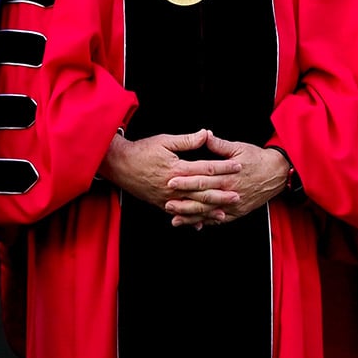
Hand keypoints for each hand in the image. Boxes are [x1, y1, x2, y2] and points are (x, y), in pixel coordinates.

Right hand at [97, 129, 240, 225]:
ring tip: (224, 213)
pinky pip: (179, 214)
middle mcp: (173, 187)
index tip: (238, 165)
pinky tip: (200, 224)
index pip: (206, 169)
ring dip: (209, 210)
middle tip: (238, 195)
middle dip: (221, 194)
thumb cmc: (142, 150)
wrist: (119, 165)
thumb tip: (206, 133)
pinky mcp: (160, 204)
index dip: (223, 167)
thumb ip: (187, 140)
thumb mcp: (164, 141)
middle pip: (202, 192)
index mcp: (177, 169)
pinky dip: (190, 219)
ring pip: (192, 207)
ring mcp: (166, 198)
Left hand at [164, 133, 288, 227]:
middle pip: (203, 198)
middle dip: (184, 202)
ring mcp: (234, 205)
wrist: (277, 173)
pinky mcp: (238, 212)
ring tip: (174, 218)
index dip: (186, 181)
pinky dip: (206, 222)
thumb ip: (219, 145)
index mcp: (228, 175)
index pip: (203, 179)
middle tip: (166, 203)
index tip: (171, 180)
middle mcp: (230, 192)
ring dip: (191, 216)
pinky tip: (193, 224)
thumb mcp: (239, 148)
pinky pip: (220, 220)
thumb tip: (204, 134)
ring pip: (210, 213)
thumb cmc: (257, 158)